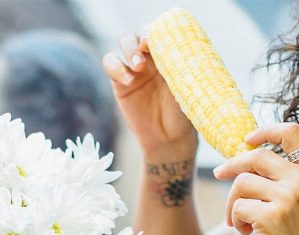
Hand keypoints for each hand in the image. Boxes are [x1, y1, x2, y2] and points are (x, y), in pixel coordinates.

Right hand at [101, 33, 197, 158]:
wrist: (170, 139)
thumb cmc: (184, 114)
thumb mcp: (188, 89)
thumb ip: (181, 70)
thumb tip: (182, 52)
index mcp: (170, 53)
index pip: (159, 31)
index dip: (154, 31)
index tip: (154, 42)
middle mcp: (151, 57)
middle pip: (139, 33)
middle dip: (138, 41)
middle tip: (144, 59)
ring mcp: (134, 68)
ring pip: (123, 43)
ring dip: (127, 50)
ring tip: (137, 68)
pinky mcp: (120, 82)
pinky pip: (111, 64)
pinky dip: (115, 67)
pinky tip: (127, 81)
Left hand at [211, 124, 298, 234]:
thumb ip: (284, 180)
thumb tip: (245, 159)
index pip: (292, 132)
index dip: (266, 130)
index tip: (247, 139)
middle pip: (256, 156)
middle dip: (232, 165)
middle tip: (219, 174)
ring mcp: (289, 197)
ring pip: (242, 182)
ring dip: (233, 203)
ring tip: (241, 222)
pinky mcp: (273, 217)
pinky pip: (238, 206)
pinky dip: (236, 220)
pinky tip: (247, 233)